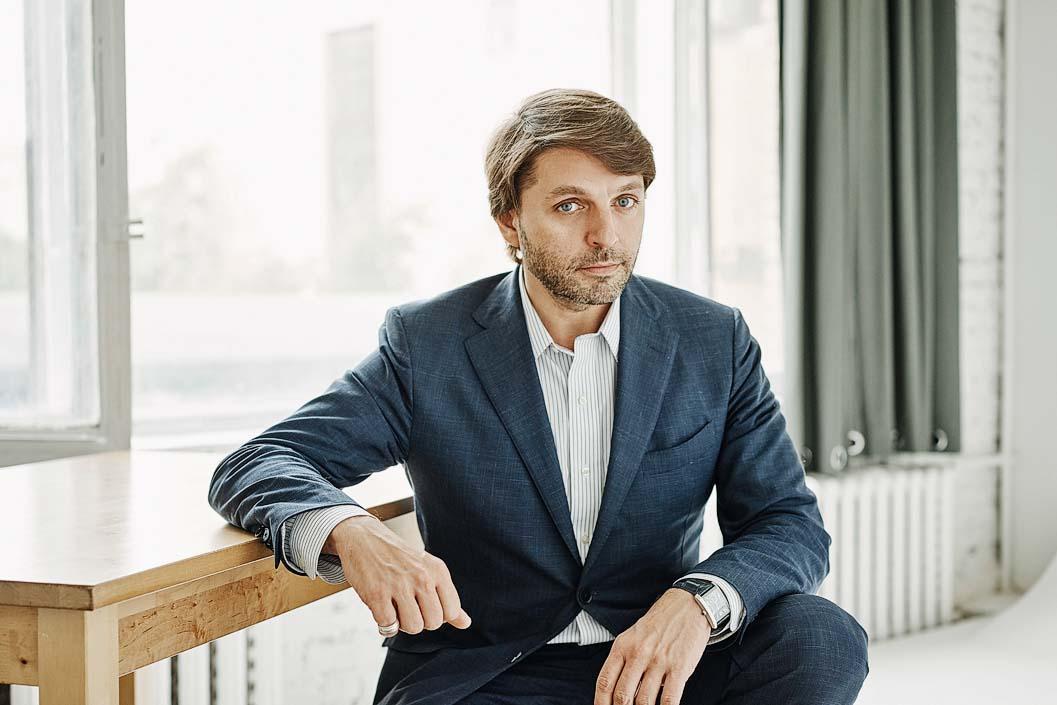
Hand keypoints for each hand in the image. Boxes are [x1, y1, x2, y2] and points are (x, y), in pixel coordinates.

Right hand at [324, 514, 471, 634]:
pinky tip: (382, 606)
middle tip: (408, 605)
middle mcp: (422, 577)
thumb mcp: (429, 570)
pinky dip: (385, 622)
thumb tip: (466, 623)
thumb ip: (447, 598)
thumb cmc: (399, 557)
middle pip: (433, 623)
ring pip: (413, 627)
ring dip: (403, 624)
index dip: (438, 615)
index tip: (425, 604)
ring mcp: (399, 585)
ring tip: (396, 607)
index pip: (452, 612)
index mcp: (438, 570)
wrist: (364, 538)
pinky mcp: (377, 594)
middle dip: (421, 621)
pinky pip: (389, 625)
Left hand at [594, 588, 711, 704]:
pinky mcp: (679, 668)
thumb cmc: (658, 625)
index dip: (601, 703)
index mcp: (622, 647)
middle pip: (622, 695)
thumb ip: (623, 662)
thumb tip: (615, 692)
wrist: (687, 606)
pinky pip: (669, 699)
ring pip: (644, 701)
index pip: (605, 682)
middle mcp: (638, 654)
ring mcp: (659, 662)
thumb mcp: (632, 637)